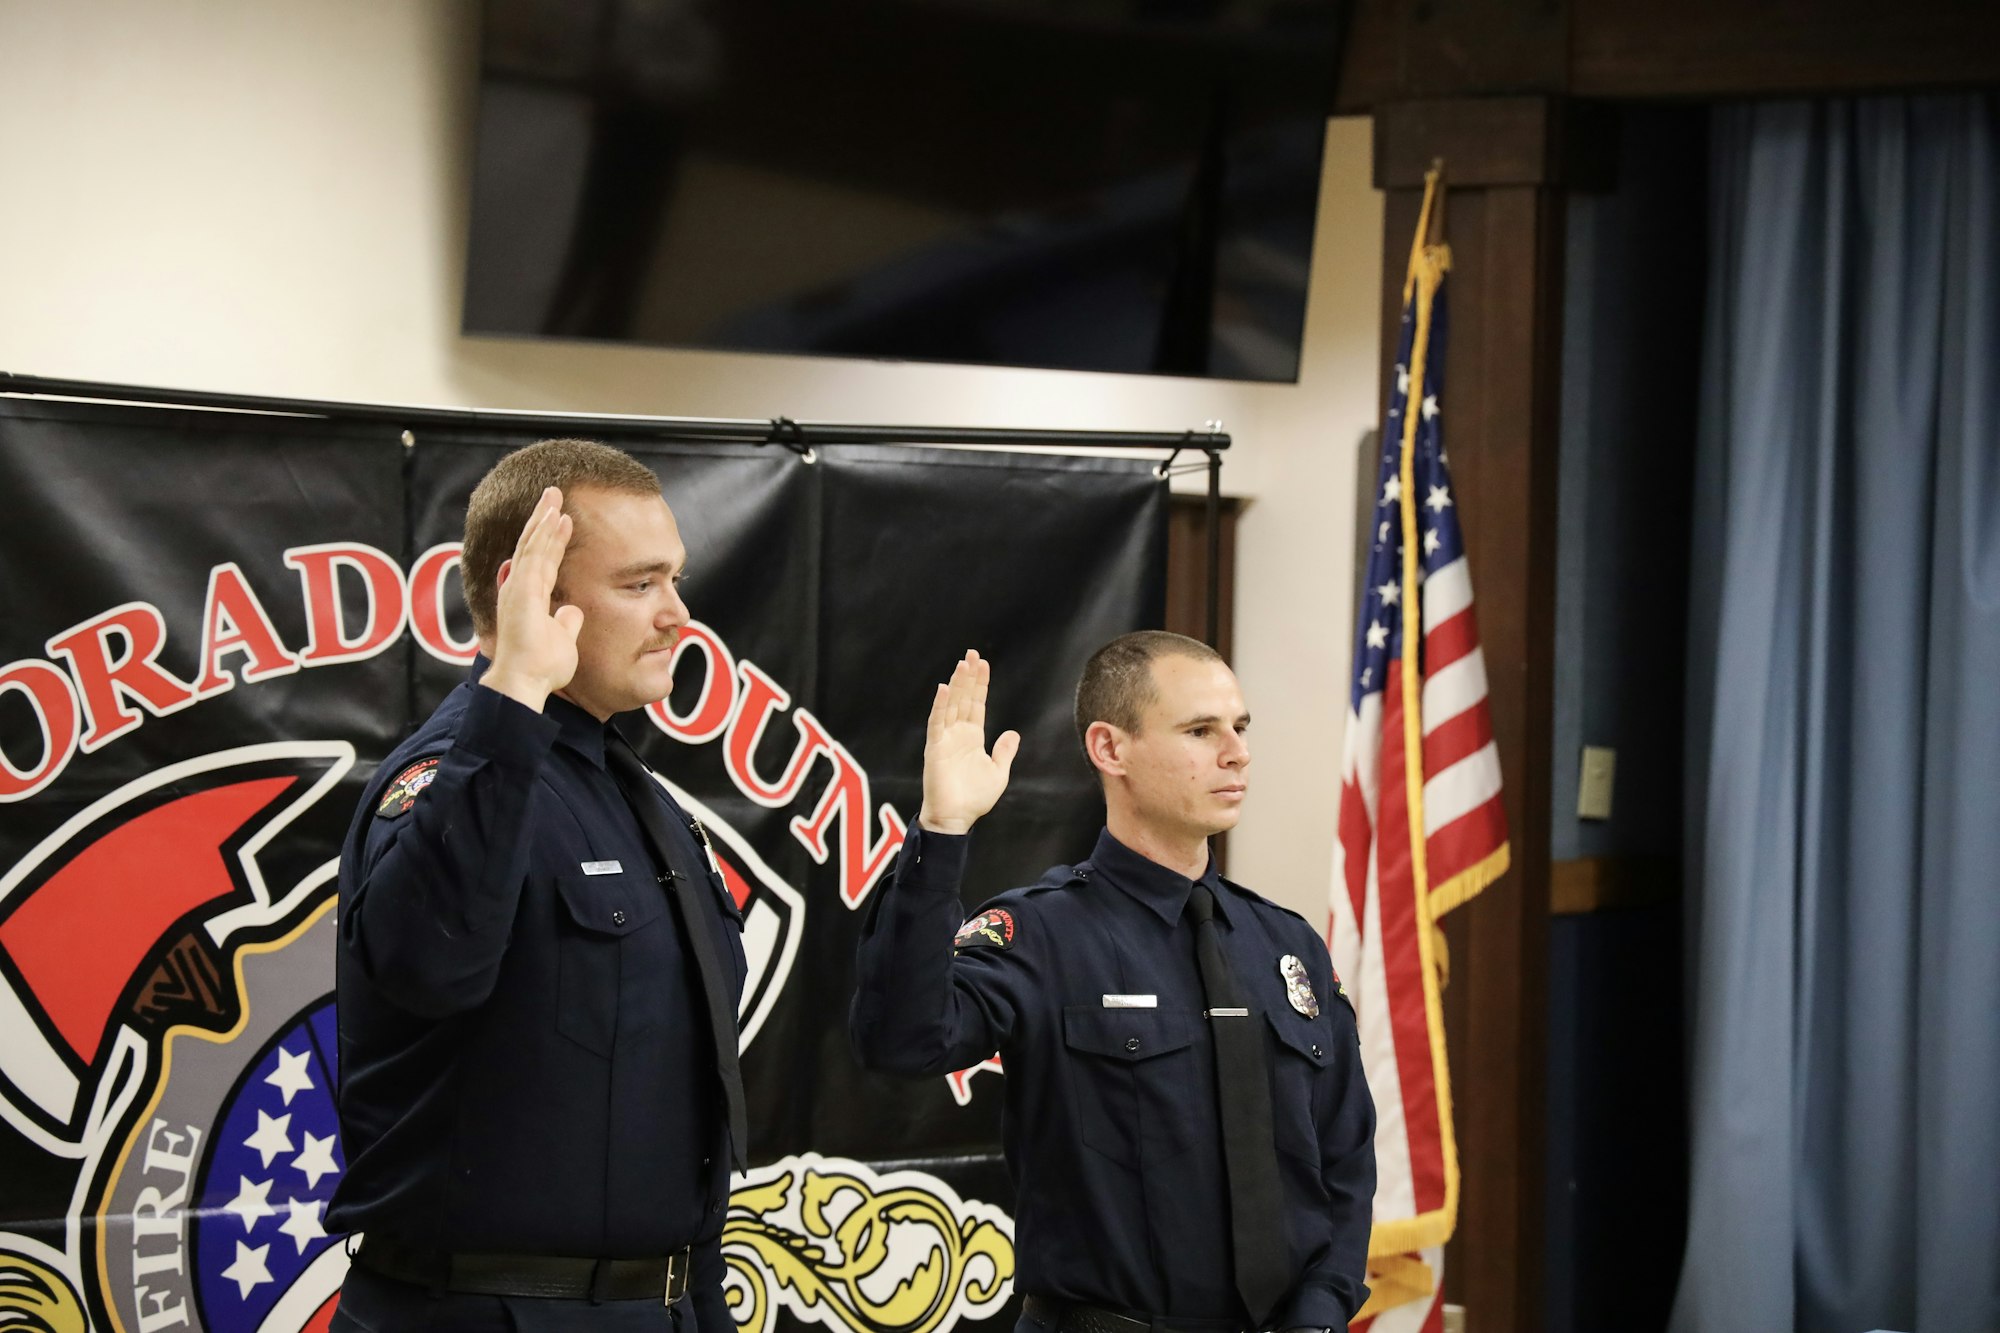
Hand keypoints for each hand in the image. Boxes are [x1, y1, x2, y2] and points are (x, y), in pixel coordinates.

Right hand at [480, 487, 583, 711]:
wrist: (525, 682)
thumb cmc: (540, 668)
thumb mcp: (562, 640)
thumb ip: (566, 622)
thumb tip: (572, 610)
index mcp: (529, 598)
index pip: (542, 560)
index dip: (551, 539)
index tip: (562, 518)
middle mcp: (519, 589)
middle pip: (533, 545)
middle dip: (543, 518)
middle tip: (553, 492)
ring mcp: (518, 588)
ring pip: (532, 544)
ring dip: (544, 518)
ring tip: (555, 495)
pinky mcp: (521, 590)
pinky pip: (535, 555)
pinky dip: (545, 534)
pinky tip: (555, 516)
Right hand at [918, 650, 1019, 834]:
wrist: (956, 819)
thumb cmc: (975, 799)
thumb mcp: (998, 772)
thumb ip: (1004, 751)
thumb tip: (1012, 731)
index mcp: (973, 737)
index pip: (976, 704)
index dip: (980, 684)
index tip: (983, 663)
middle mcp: (958, 734)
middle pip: (964, 698)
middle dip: (968, 676)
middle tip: (972, 653)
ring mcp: (945, 739)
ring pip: (951, 705)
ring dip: (956, 685)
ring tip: (962, 664)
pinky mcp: (934, 748)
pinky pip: (937, 723)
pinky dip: (940, 706)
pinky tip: (944, 689)